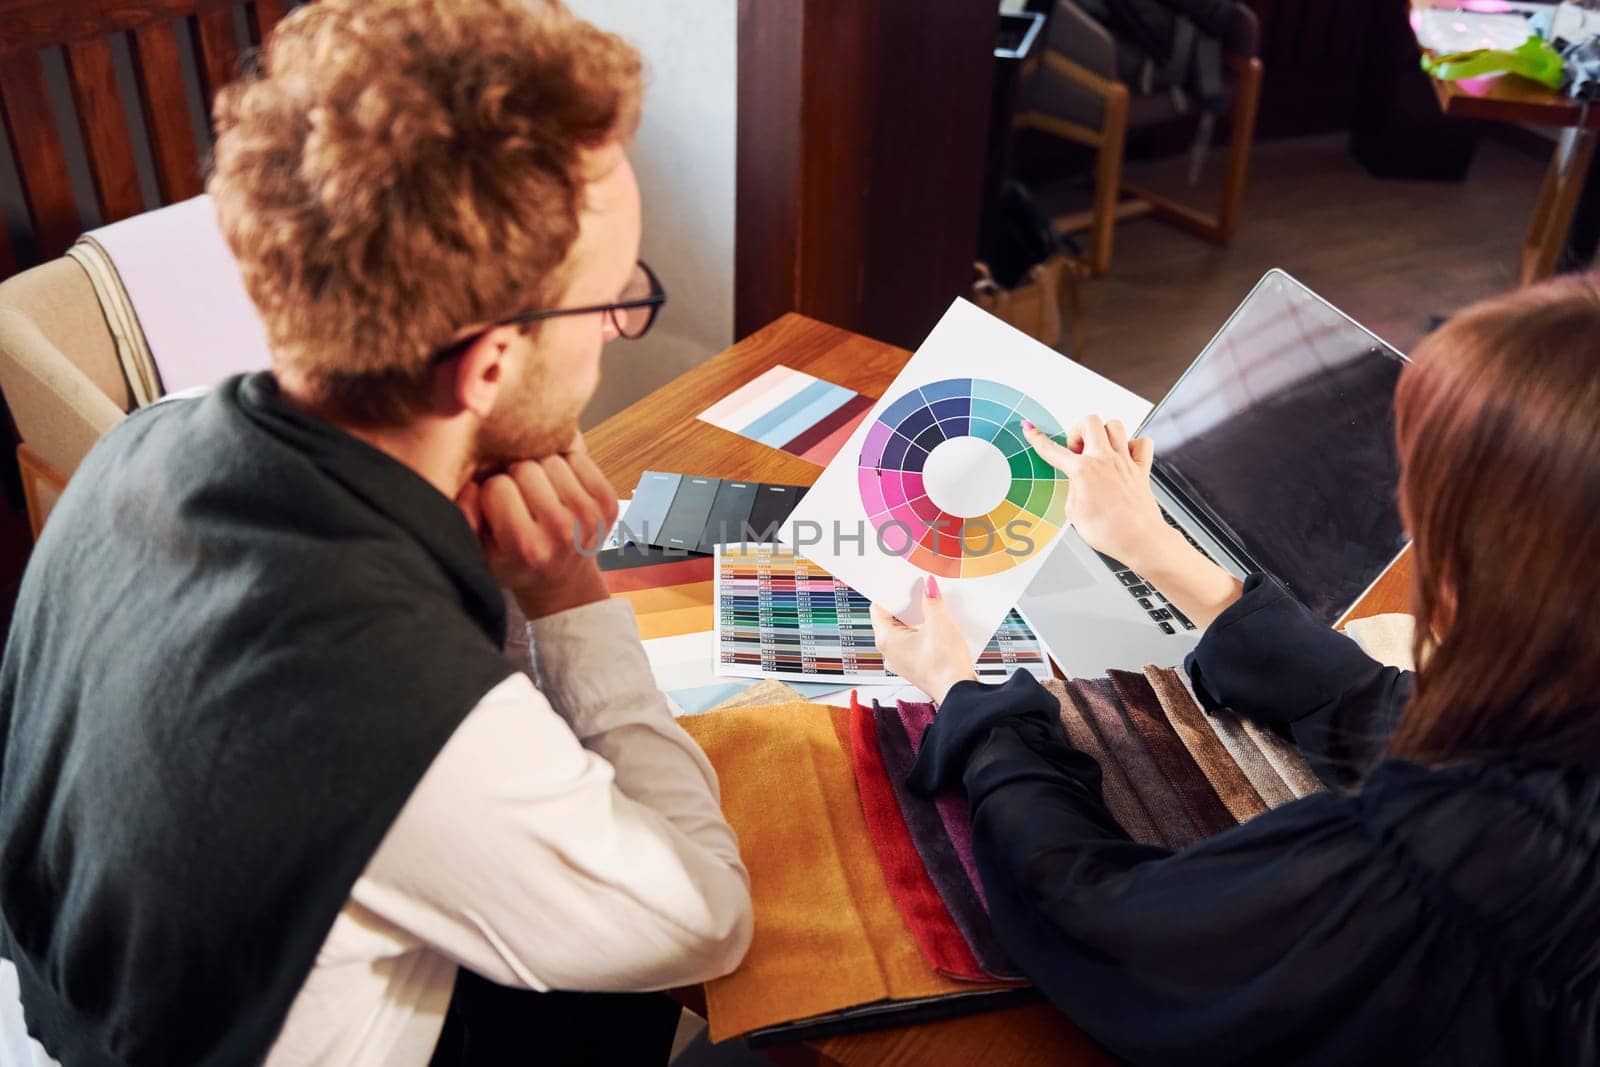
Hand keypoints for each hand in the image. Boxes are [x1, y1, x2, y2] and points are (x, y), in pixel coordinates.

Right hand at [456, 434, 617, 618]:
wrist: (561, 580)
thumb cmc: (513, 562)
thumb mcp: (478, 550)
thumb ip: (463, 515)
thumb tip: (471, 482)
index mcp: (526, 547)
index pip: (497, 487)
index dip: (490, 491)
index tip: (496, 506)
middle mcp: (561, 532)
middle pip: (525, 468)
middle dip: (515, 477)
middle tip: (518, 496)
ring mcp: (589, 517)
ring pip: (552, 458)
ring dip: (540, 469)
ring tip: (538, 493)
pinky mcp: (608, 503)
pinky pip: (579, 457)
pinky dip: (566, 465)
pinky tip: (559, 488)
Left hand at [869, 577, 977, 703]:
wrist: (959, 693)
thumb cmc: (944, 666)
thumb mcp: (939, 623)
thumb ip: (932, 601)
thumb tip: (929, 588)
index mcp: (886, 640)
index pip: (879, 608)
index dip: (891, 593)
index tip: (903, 583)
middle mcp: (890, 653)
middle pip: (892, 620)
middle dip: (908, 605)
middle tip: (921, 591)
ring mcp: (903, 662)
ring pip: (905, 633)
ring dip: (918, 619)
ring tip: (932, 607)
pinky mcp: (916, 668)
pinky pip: (915, 644)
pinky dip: (924, 634)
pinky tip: (939, 627)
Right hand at [1022, 414, 1171, 571]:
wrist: (1141, 541)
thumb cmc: (1110, 533)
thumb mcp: (1075, 513)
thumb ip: (1073, 490)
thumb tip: (1077, 480)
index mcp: (1084, 471)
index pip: (1053, 450)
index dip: (1036, 438)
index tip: (1029, 428)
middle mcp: (1105, 461)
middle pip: (1089, 421)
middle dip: (1077, 430)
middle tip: (1076, 450)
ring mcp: (1125, 462)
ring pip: (1115, 425)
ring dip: (1104, 433)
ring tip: (1099, 450)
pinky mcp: (1142, 470)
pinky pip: (1142, 443)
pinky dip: (1133, 444)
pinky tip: (1125, 456)